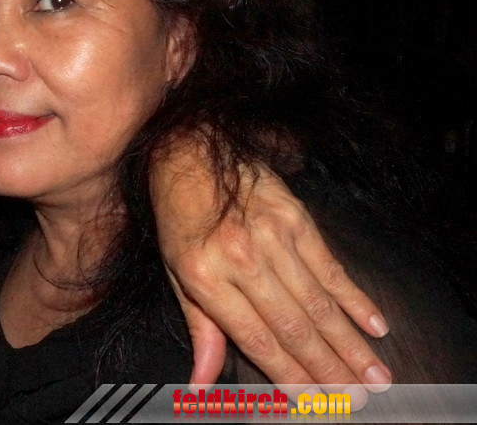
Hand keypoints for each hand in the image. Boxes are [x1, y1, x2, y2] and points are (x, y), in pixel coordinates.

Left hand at [150, 140, 392, 403]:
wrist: (188, 150)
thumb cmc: (178, 218)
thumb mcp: (175, 273)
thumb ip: (199, 330)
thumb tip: (201, 385)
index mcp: (206, 276)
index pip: (256, 338)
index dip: (288, 375)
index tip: (315, 403)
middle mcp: (241, 258)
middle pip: (294, 325)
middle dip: (329, 369)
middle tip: (359, 400)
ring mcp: (272, 235)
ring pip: (318, 301)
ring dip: (350, 343)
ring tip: (375, 375)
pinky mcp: (294, 215)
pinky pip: (329, 265)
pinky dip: (355, 298)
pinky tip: (376, 325)